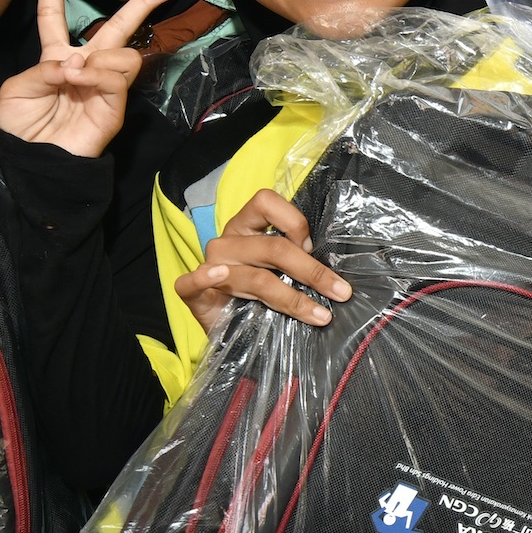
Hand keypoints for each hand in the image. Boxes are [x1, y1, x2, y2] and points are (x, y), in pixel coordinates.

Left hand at [0, 0, 174, 158]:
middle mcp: (84, 65)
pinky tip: (81, 81)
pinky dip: (99, 75)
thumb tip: (76, 62)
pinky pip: (118, 78)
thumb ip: (42, 68)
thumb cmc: (20, 127)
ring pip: (123, 54)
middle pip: (117, 28)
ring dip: (99, 57)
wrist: (33, 159)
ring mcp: (102, 85)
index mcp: (55, 57)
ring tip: (75, 75)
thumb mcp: (17, 89)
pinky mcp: (114, 106)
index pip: (54, 15)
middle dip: (141, 6)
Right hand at [174, 187, 349, 332]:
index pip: (266, 202)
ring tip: (320, 315)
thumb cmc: (260, 294)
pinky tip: (219, 276)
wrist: (231, 330)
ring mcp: (210, 266)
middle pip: (272, 248)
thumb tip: (335, 275)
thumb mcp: (280, 270)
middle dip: (312, 271)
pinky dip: (203, 277)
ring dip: (293, 299)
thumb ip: (297, 261)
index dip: (294, 222)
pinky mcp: (193, 295)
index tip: (312, 247)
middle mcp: (228, 242)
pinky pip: (191, 282)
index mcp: (247, 227)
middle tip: (340, 292)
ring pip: (255, 278)